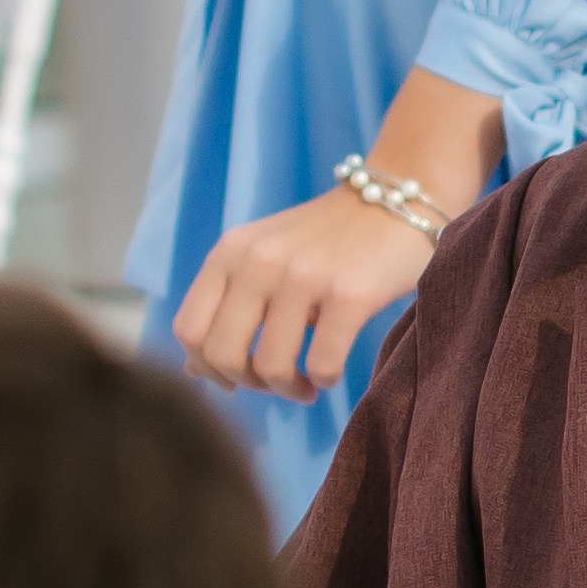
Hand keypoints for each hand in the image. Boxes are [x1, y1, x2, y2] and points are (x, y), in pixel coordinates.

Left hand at [173, 69, 507, 400]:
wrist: (397, 198)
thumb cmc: (330, 239)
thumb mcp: (265, 259)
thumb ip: (229, 306)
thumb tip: (191, 372)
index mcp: (231, 252)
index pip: (188, 331)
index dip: (208, 367)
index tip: (240, 377)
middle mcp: (258, 261)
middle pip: (221, 355)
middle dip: (248, 383)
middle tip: (277, 383)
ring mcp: (303, 276)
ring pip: (270, 366)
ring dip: (288, 389)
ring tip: (306, 384)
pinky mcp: (349, 293)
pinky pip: (321, 365)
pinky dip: (323, 380)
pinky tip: (329, 371)